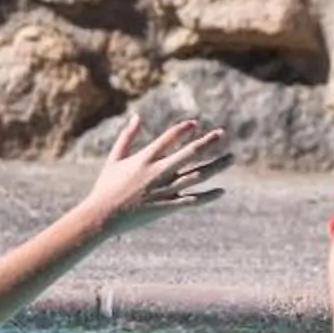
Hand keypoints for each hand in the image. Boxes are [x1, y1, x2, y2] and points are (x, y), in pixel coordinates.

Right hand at [81, 112, 230, 233]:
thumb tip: (137, 116)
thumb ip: (127, 137)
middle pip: (189, 154)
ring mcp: (164, 190)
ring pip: (197, 176)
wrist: (102, 217)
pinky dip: (208, 196)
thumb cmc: (106, 187)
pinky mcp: (167, 207)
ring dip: (216, 166)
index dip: (183, 130)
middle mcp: (158, 172)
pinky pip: (192, 200)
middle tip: (222, 132)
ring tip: (231, 158)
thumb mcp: (115, 158)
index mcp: (145, 159)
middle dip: (207, 142)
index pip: (168, 138)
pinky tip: (221, 191)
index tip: (194, 124)